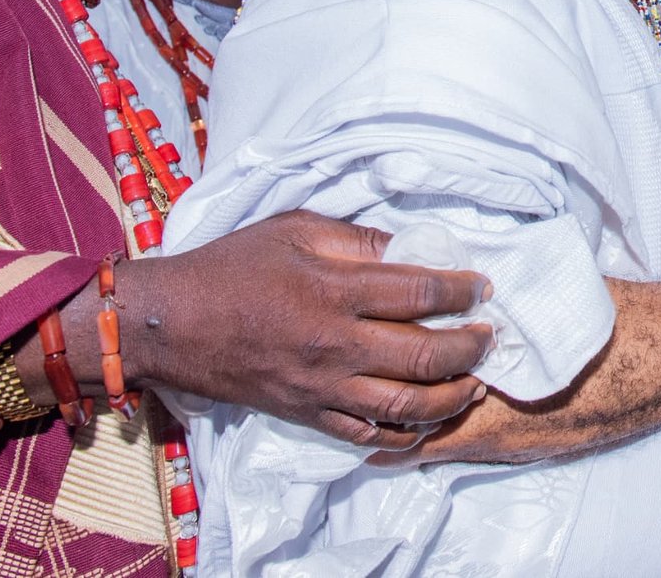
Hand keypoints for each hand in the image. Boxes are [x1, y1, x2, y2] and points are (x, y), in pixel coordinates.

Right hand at [120, 210, 493, 449]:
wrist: (170, 323)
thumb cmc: (232, 266)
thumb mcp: (295, 228)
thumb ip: (356, 239)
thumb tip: (410, 246)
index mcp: (334, 290)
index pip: (421, 292)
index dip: (463, 289)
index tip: (482, 286)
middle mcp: (335, 344)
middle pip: (426, 354)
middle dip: (471, 347)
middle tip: (489, 335)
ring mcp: (322, 387)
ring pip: (406, 405)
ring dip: (452, 396)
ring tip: (474, 380)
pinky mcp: (307, 413)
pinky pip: (366, 433)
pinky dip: (404, 432)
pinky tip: (426, 419)